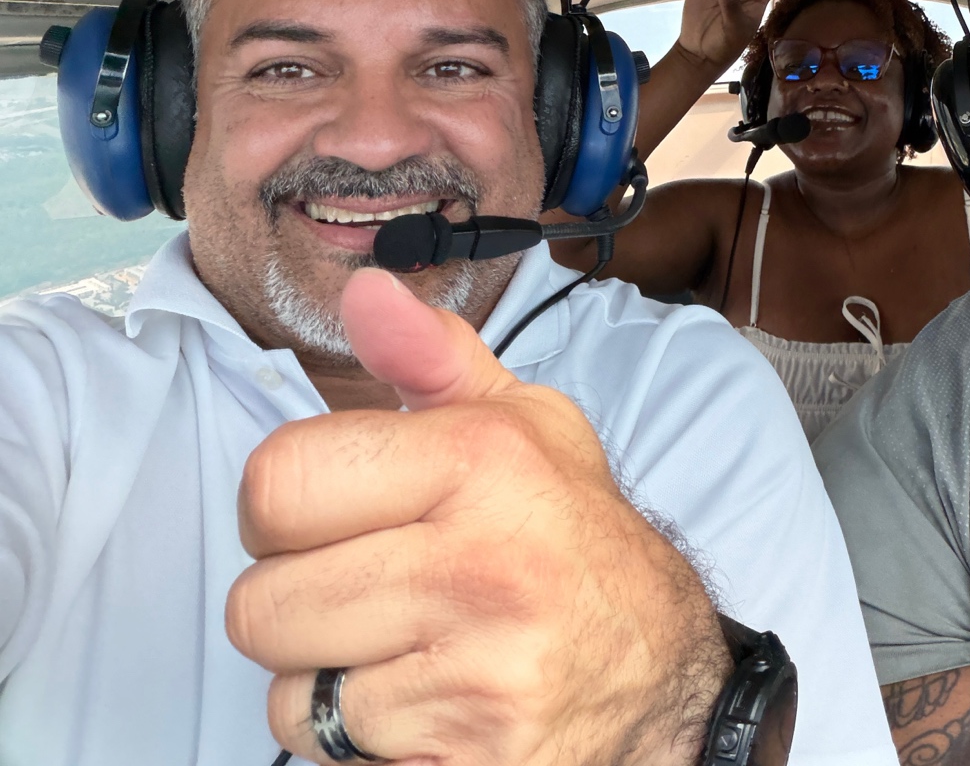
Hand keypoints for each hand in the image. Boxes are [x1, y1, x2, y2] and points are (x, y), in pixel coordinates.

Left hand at [227, 270, 730, 765]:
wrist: (668, 673)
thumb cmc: (577, 540)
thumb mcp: (527, 426)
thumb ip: (433, 358)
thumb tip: (364, 292)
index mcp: (483, 462)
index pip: (275, 485)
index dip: (285, 509)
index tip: (337, 516)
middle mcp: (482, 565)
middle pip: (259, 605)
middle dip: (301, 605)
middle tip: (376, 591)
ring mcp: (479, 675)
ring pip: (288, 698)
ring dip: (330, 683)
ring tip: (408, 650)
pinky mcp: (472, 758)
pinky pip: (338, 760)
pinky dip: (369, 744)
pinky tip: (430, 704)